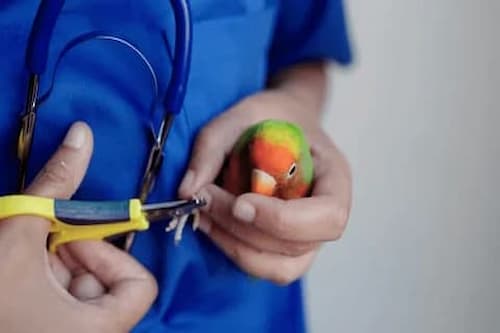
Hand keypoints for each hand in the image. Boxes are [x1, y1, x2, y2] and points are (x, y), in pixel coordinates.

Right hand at [0, 122, 156, 331]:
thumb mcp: (19, 235)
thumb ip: (56, 184)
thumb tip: (82, 134)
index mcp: (99, 329)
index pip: (140, 286)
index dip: (110, 255)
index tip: (72, 240)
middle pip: (106, 286)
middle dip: (71, 257)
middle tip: (37, 247)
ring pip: (80, 294)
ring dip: (51, 269)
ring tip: (18, 263)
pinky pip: (61, 307)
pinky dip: (42, 285)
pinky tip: (16, 278)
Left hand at [179, 84, 351, 284]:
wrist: (281, 124)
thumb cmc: (271, 118)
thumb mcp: (242, 115)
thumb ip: (213, 146)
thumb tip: (188, 190)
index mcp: (334, 176)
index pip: (328, 216)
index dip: (284, 219)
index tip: (240, 203)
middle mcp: (326, 213)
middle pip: (299, 245)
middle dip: (245, 230)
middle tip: (205, 199)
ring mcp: (307, 236)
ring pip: (280, 267)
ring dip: (235, 246)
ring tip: (204, 215)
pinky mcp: (283, 246)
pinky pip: (263, 265)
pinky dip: (233, 251)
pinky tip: (212, 225)